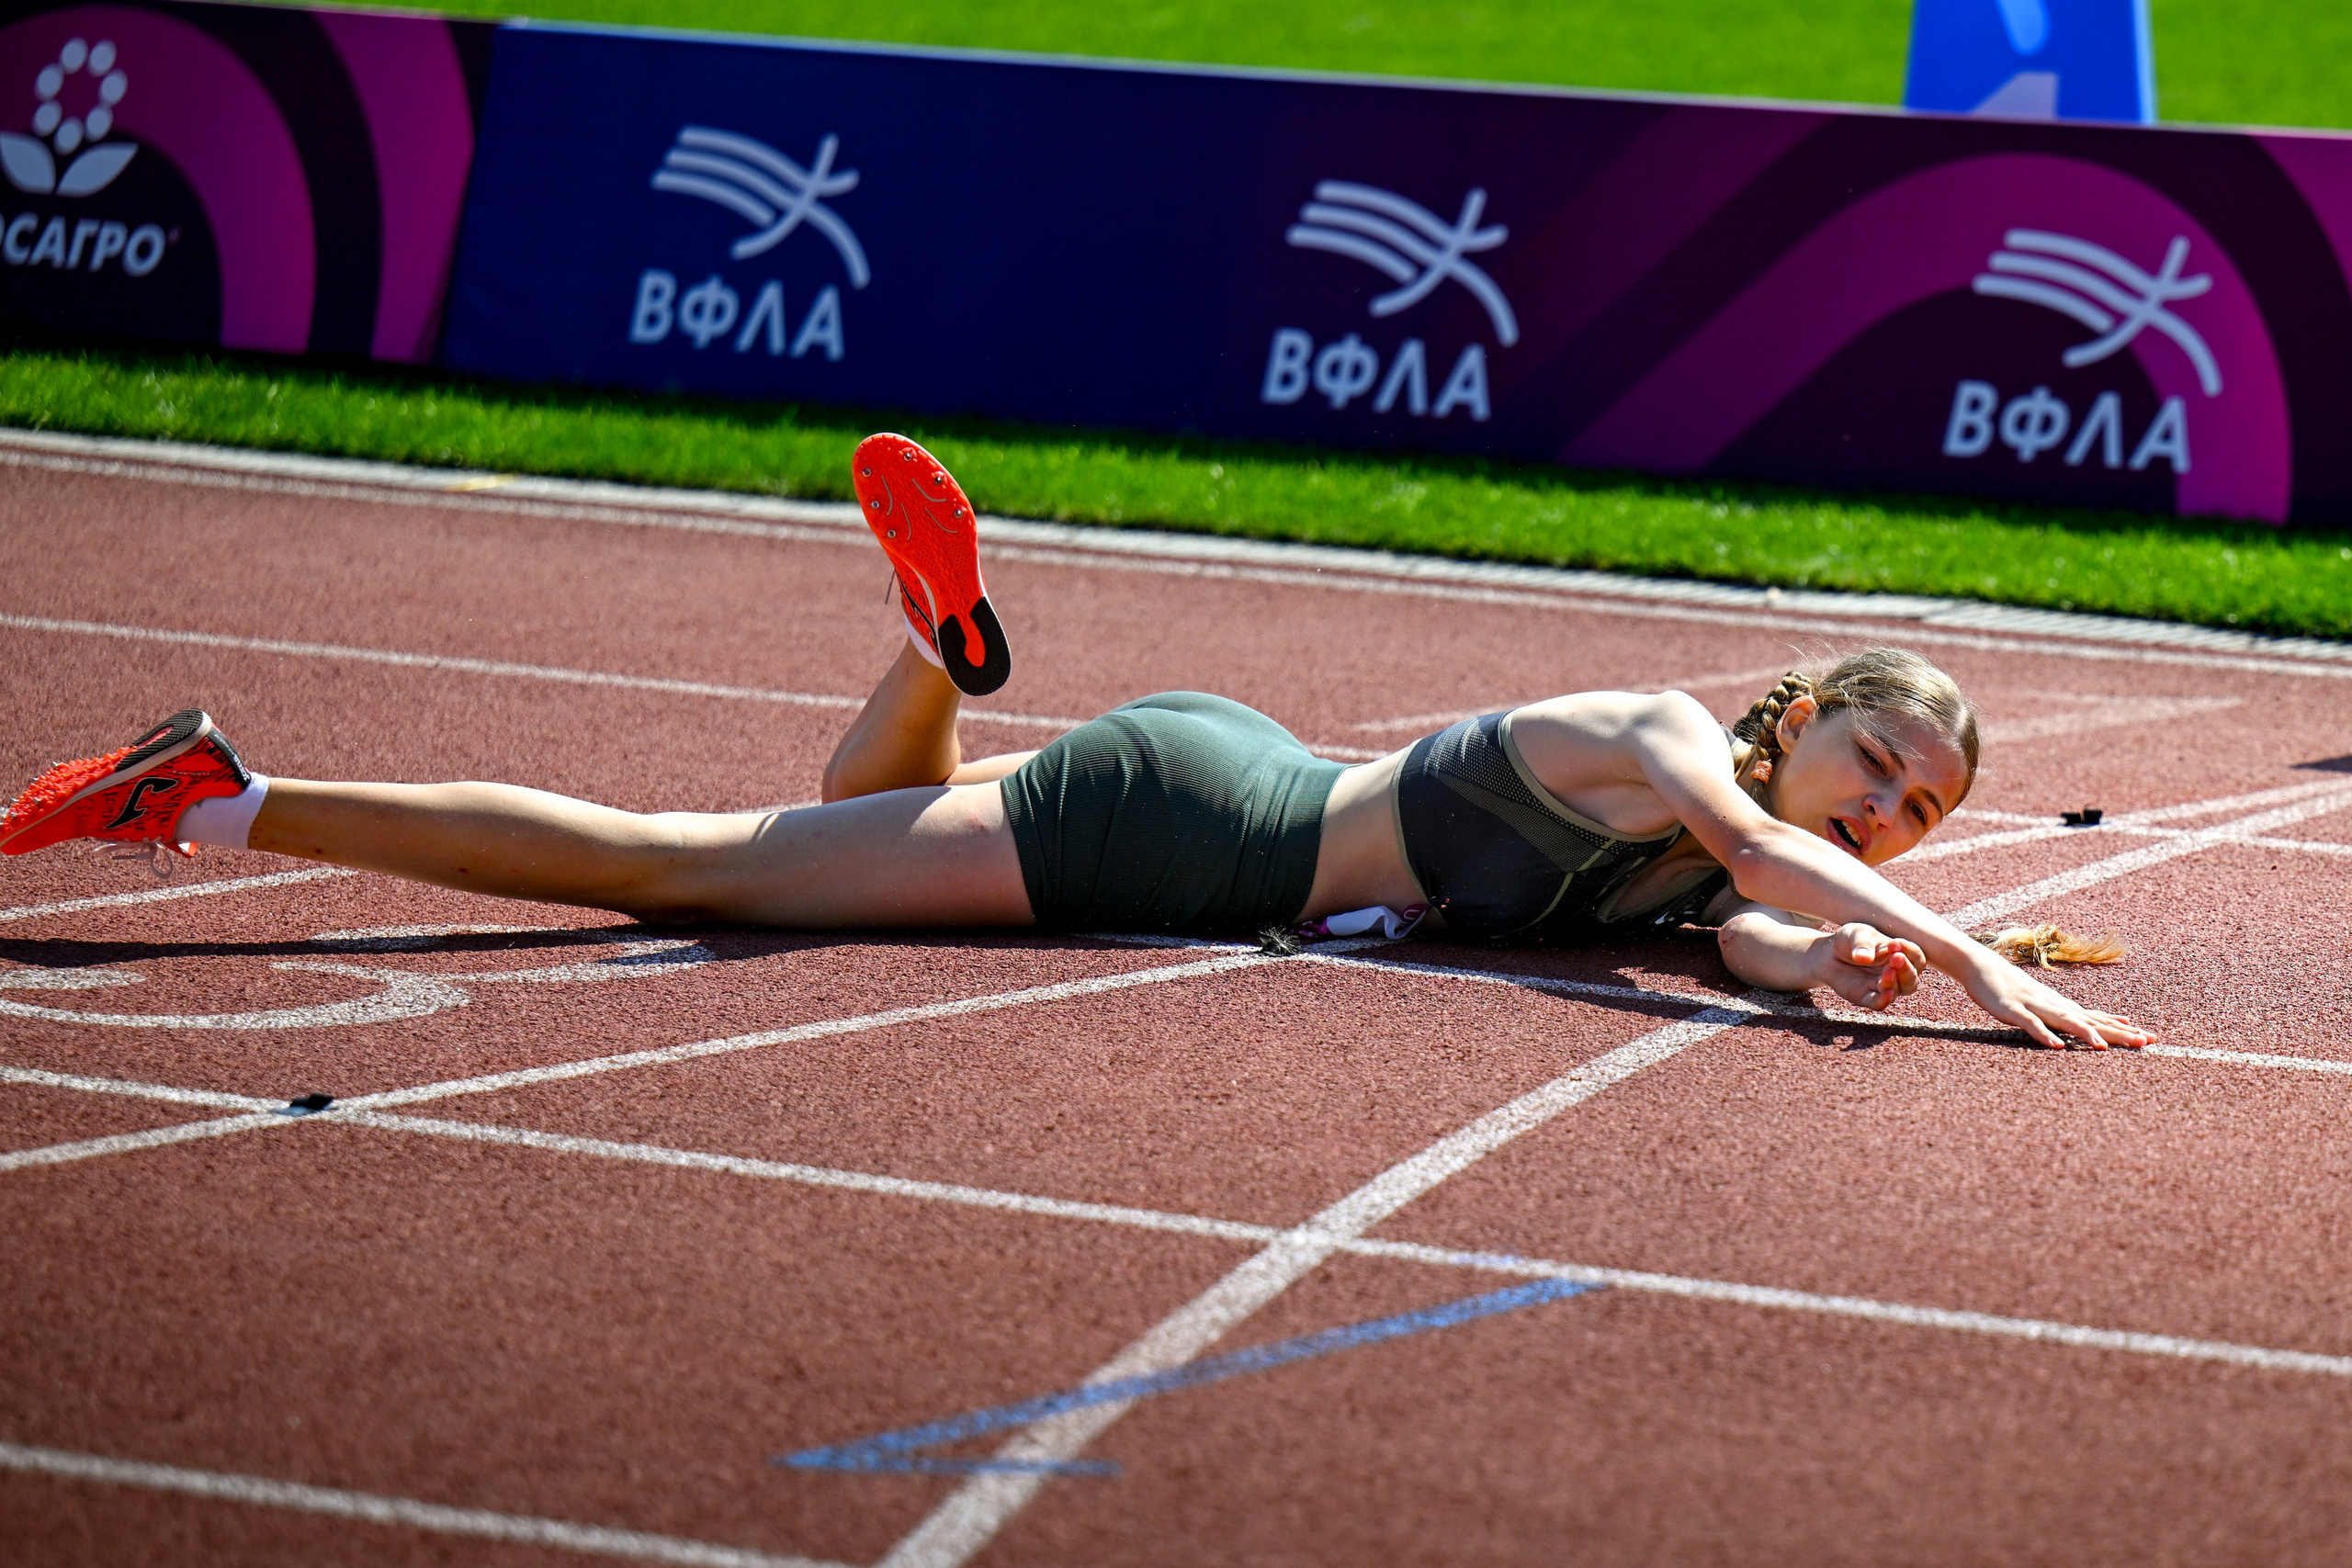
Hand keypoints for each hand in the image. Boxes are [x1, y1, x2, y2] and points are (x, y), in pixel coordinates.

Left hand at [1815, 923, 1923, 1010]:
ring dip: (1895, 982)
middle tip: (1896, 957)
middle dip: (1906, 967)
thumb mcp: (1857, 934)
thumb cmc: (1851, 941)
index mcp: (1900, 955)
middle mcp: (1897, 973)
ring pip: (1899, 990)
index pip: (1915, 956)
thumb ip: (1862, 944)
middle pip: (1912, 976)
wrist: (1829, 954)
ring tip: (1888, 971)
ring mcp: (1883, 986)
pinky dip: (1884, 1000)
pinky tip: (1887, 994)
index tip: (1895, 943)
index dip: (1909, 950)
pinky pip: (1880, 1003)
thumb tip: (1864, 958)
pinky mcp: (1867, 997)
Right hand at [1957, 953, 2154, 1048]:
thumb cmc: (2012, 986)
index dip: (2123, 1028)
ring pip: (2064, 1020)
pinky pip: (2031, 1024)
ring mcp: (2035, 1005)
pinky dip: (2044, 1034)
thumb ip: (2065, 1013)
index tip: (2149, 1037)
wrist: (1982, 965)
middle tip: (2144, 1041)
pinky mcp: (2013, 1010)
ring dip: (2084, 1032)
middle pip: (2090, 1020)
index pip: (2098, 1018)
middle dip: (2117, 1032)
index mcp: (2062, 1005)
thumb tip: (2086, 1023)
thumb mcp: (2042, 1001)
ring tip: (2103, 1046)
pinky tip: (2057, 1046)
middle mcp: (2054, 1004)